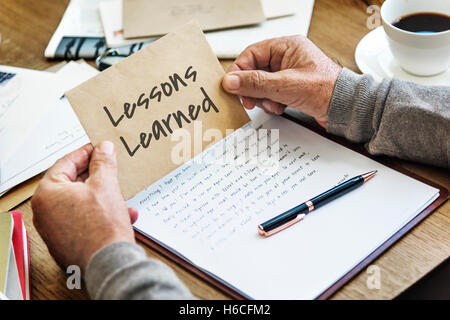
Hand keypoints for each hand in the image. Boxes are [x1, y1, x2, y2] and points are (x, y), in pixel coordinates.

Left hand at [32, 141, 137, 271]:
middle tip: (111, 168)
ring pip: (81, 202)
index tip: (100, 148)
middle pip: (73, 183)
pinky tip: (122, 214)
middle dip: (97, 176)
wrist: (109, 263)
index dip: (87, 152)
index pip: (66, 162)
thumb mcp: (106, 185)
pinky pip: (83, 218)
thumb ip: (103, 162)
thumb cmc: (102, 229)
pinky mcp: (67, 241)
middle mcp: (45, 212)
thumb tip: (103, 148)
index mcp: (47, 193)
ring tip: (121, 195)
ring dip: (103, 196)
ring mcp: (55, 228)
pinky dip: (101, 213)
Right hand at [222, 36, 341, 127]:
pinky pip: (270, 94)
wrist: (345, 108)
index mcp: (286, 47)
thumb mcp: (285, 85)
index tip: (232, 86)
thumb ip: (255, 83)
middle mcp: (286, 58)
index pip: (252, 54)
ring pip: (261, 85)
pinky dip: (271, 103)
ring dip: (263, 98)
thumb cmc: (326, 90)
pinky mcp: (290, 88)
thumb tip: (231, 81)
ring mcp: (288, 74)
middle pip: (254, 71)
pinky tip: (280, 107)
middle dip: (253, 88)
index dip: (240, 71)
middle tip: (249, 100)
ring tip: (274, 104)